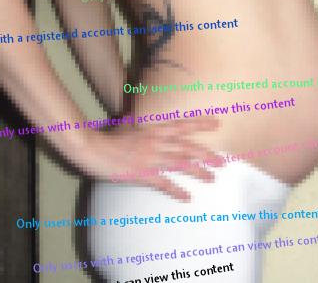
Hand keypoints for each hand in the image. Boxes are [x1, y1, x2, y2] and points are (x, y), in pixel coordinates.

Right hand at [79, 118, 223, 200]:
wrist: (94, 148)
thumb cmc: (109, 137)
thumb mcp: (128, 125)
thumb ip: (140, 123)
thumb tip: (142, 120)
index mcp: (153, 128)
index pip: (182, 124)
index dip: (201, 123)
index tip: (217, 123)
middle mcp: (156, 141)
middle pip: (187, 146)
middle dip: (207, 153)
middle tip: (223, 160)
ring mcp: (151, 158)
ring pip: (181, 163)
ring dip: (198, 171)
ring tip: (212, 178)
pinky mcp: (143, 174)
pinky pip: (165, 183)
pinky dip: (177, 190)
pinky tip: (187, 197)